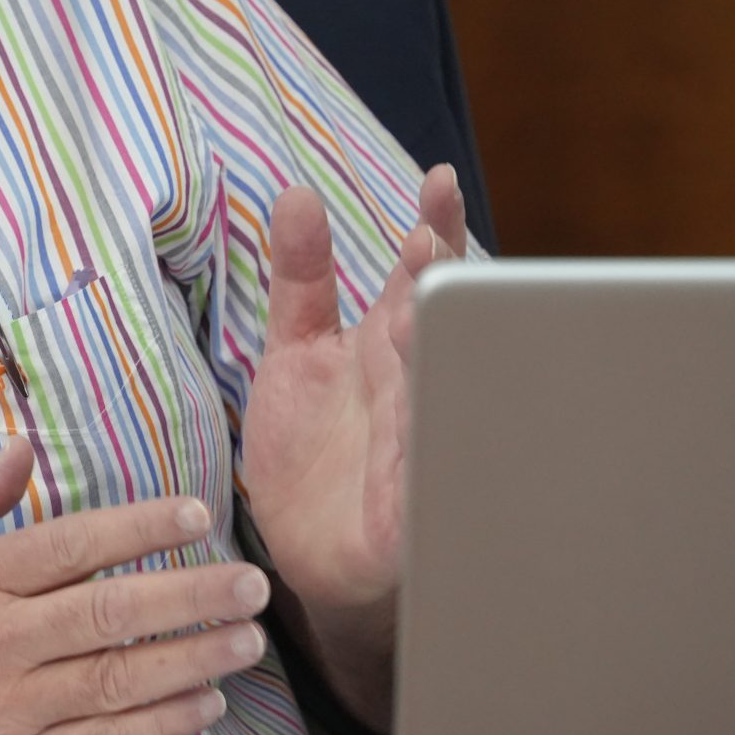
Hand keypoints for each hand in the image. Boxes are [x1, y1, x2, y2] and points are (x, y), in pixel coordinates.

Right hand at [0, 440, 270, 734]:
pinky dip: (160, 724)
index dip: (140, 528)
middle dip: (191, 594)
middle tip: (247, 584)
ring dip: (192, 657)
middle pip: (111, 608)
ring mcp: (12, 706)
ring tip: (243, 641)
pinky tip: (202, 705)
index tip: (193, 517)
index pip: (73, 544)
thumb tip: (18, 451)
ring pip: (119, 675)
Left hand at [238, 164, 466, 705]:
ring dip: (433, 361)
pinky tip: (423, 433)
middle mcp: (413, 389)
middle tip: (427, 247)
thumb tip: (297, 196)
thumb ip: (301, 275)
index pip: (424, 276)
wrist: (304, 554)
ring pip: (439, 396)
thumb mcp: (294, 349)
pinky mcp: (408, 511)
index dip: (435, 227)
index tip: (438, 181)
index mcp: (391, 345)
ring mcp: (418, 447)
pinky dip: (425, 457)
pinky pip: (424, 480)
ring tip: (421, 319)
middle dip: (438, 287)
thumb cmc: (311, 447)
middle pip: (439, 328)